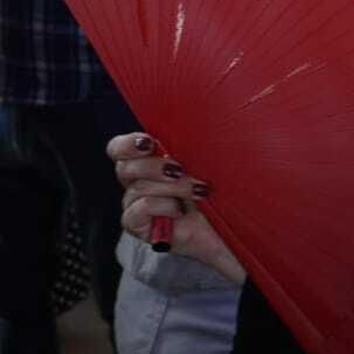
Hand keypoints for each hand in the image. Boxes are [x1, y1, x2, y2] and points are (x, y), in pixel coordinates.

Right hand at [107, 132, 245, 284]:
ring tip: (199, 191)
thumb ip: (186, 146)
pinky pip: (137, 211)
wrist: (234, 227)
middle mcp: (139, 181)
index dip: (128, 144)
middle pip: (124, 167)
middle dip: (154, 166)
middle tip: (181, 169)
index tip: (150, 143)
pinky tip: (181, 212)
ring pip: (138, 188)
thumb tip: (183, 126)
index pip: (119, 148)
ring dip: (172, 187)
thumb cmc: (221, 191)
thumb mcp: (205, 162)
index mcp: (149, 160)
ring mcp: (137, 205)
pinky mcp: (139, 227)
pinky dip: (162, 207)